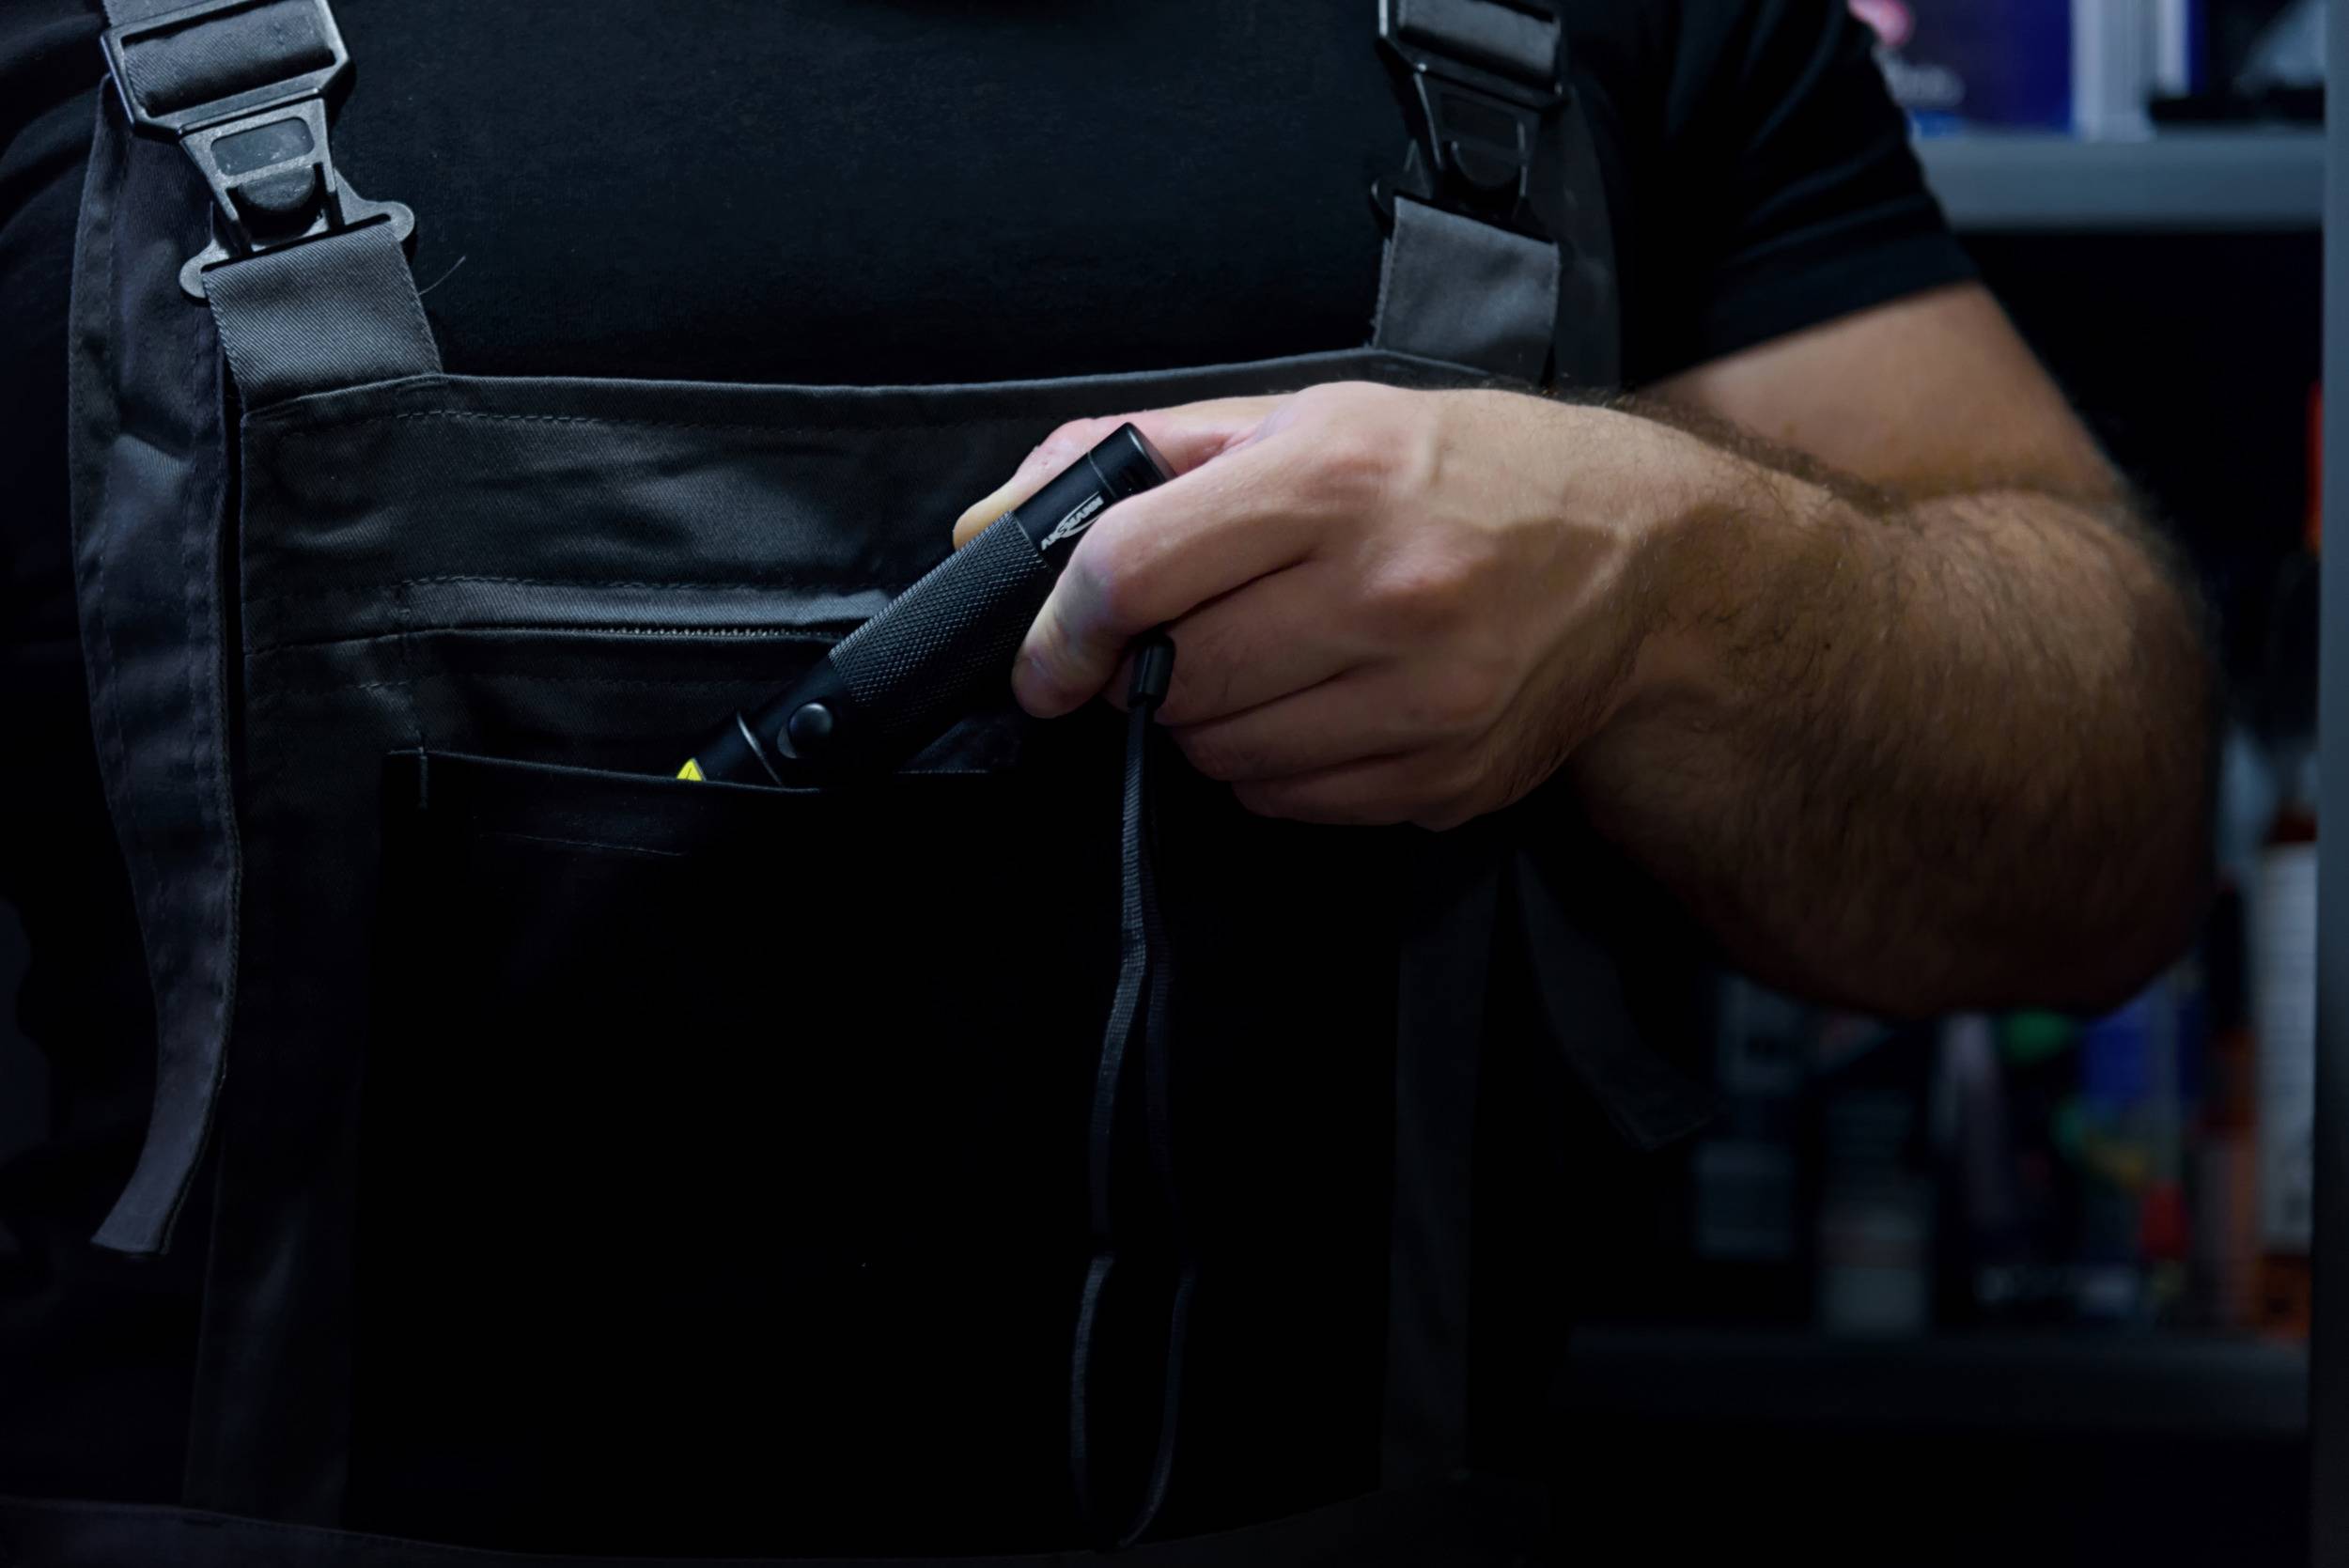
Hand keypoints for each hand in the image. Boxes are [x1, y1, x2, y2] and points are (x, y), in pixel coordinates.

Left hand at [952, 383, 1719, 829]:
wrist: (1645, 559)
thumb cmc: (1462, 471)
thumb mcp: (1312, 417)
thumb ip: (1142, 457)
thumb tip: (990, 525)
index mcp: (1336, 475)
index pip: (1132, 568)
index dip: (1057, 625)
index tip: (1042, 656)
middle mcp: (1384, 590)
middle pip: (1172, 678)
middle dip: (1145, 671)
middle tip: (1178, 641)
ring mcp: (1420, 700)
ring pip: (1221, 755)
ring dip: (1209, 722)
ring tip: (1270, 660)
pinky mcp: (1442, 779)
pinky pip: (1288, 802)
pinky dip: (1274, 766)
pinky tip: (1325, 704)